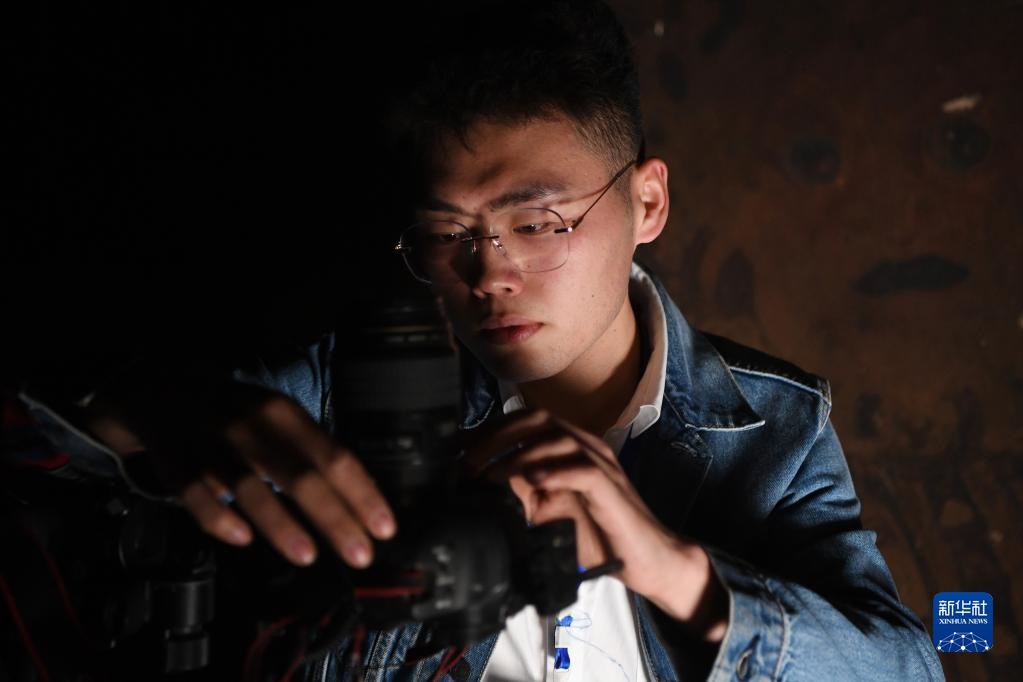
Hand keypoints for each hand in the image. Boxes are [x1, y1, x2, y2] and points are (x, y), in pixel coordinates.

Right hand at [84, 377, 394, 568]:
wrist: (160, 389)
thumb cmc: (235, 415)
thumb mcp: (278, 419)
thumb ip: (312, 453)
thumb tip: (358, 501)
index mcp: (285, 414)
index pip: (335, 456)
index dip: (362, 494)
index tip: (384, 528)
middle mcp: (252, 424)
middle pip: (300, 474)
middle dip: (334, 517)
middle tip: (360, 554)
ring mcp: (211, 442)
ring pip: (249, 485)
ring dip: (281, 523)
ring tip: (308, 555)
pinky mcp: (174, 460)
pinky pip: (194, 492)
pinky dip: (217, 516)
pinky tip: (241, 538)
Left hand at [462, 408, 726, 639]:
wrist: (647, 560)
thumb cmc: (601, 534)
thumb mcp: (549, 509)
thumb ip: (523, 490)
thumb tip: (482, 479)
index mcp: (571, 447)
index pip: (526, 421)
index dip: (489, 430)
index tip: (458, 448)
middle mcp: (588, 447)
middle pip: (538, 420)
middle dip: (497, 436)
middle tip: (467, 461)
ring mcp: (602, 465)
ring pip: (558, 439)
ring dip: (518, 454)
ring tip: (489, 474)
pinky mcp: (612, 490)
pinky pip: (583, 470)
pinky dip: (554, 472)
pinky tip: (532, 482)